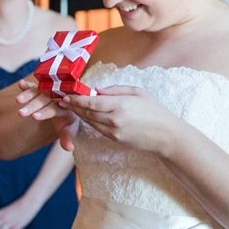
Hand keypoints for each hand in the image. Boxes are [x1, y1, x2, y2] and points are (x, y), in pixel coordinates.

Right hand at [15, 78, 80, 150]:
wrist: (68, 108)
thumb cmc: (67, 121)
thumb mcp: (68, 130)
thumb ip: (67, 138)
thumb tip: (69, 148)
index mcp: (65, 107)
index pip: (54, 109)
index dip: (45, 112)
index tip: (34, 117)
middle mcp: (57, 97)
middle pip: (44, 101)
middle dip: (32, 106)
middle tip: (21, 113)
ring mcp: (49, 92)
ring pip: (38, 92)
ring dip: (27, 95)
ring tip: (17, 100)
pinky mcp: (41, 89)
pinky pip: (34, 86)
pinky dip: (28, 85)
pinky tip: (21, 84)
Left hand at [58, 86, 178, 154]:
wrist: (165, 135)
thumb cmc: (155, 110)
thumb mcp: (138, 92)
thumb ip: (116, 89)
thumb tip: (97, 90)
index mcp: (120, 105)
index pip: (91, 101)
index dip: (76, 99)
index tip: (66, 95)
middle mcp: (113, 119)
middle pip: (87, 112)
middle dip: (73, 106)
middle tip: (64, 100)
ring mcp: (113, 131)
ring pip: (90, 121)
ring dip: (79, 114)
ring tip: (72, 107)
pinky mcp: (114, 139)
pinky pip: (97, 128)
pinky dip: (90, 121)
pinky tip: (86, 116)